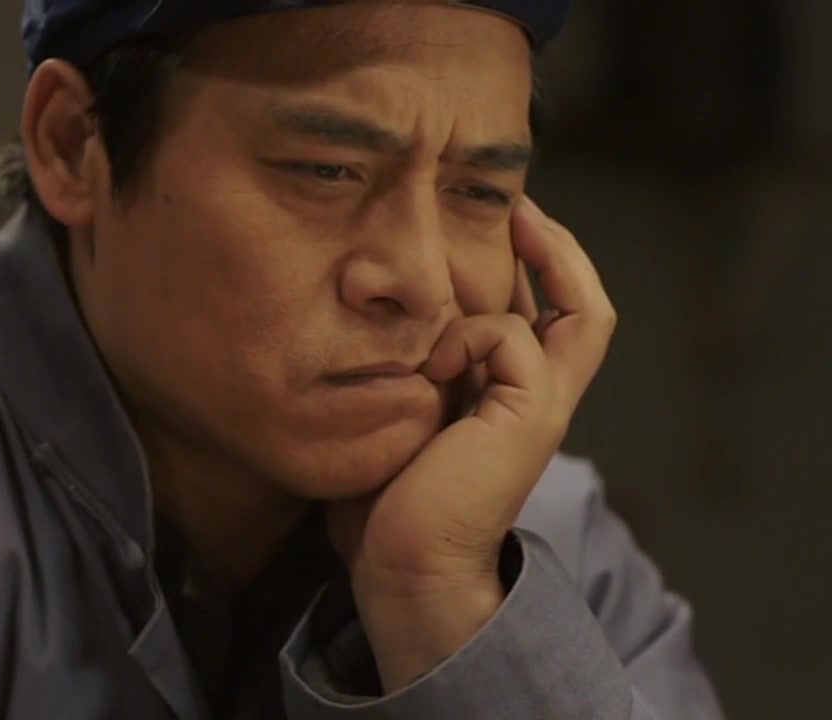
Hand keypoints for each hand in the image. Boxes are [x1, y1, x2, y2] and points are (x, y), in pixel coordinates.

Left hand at [327, 197, 616, 690]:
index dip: (537, 263)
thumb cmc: (387, 494)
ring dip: (514, 284)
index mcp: (512, 397)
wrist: (403, 563)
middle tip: (517, 202)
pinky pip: (515, 339)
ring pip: (580, 314)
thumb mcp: (405, 408)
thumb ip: (421, 364)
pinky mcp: (533, 416)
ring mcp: (544, 407)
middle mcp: (542, 398)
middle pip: (589, 307)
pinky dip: (471, 335)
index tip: (499, 218)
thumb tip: (394, 311)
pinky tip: (431, 365)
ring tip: (461, 294)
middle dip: (559, 248)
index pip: (548, 315)